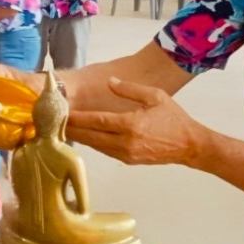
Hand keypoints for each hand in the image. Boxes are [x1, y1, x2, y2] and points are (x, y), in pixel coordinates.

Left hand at [66, 78, 204, 166]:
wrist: (189, 145)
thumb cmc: (173, 117)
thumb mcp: (155, 96)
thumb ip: (130, 89)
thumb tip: (110, 82)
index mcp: (130, 125)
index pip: (96, 121)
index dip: (77, 117)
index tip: (62, 111)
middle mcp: (125, 142)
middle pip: (90, 136)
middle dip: (73, 128)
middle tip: (54, 121)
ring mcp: (125, 154)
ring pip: (95, 146)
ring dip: (80, 137)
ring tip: (65, 127)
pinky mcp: (128, 161)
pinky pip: (105, 151)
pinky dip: (93, 143)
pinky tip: (85, 136)